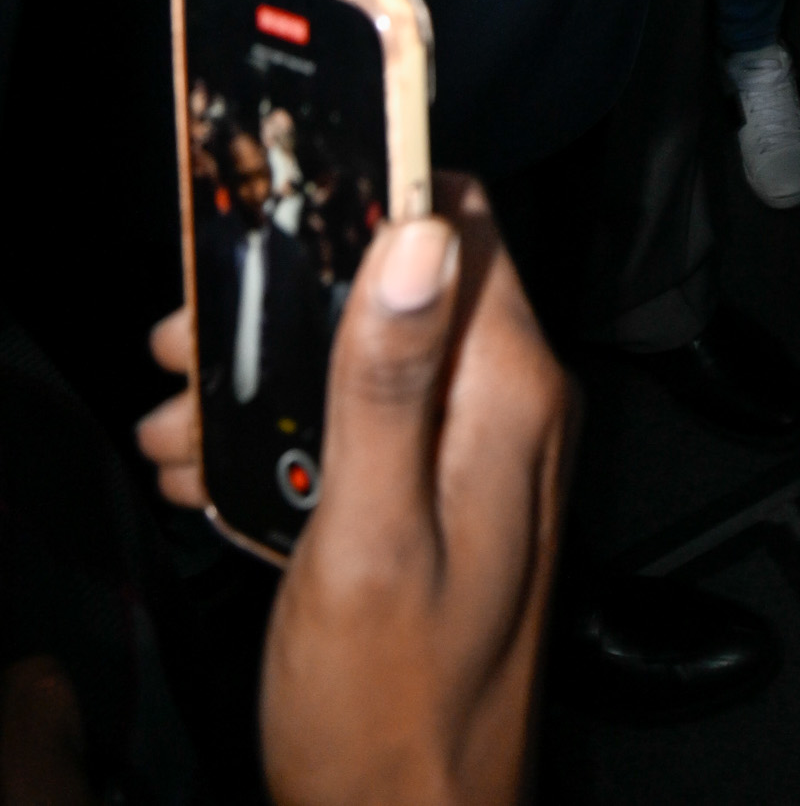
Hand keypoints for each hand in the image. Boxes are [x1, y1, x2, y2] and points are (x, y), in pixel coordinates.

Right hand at [140, 177, 570, 805]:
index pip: (463, 228)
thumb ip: (388, 381)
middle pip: (402, 289)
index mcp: (509, 395)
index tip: (280, 209)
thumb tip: (419, 231)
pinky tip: (212, 472)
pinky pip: (365, 430)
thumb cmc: (393, 709)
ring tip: (179, 425)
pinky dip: (287, 440)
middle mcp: (508, 409)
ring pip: (368, 362)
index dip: (371, 202)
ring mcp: (476, 456)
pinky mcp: (437, 500)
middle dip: (289, 306)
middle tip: (190, 342)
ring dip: (266, 382)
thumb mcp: (372, 535)